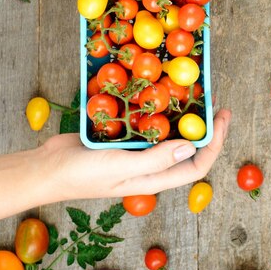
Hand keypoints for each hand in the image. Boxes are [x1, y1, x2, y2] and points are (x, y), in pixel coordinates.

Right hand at [42, 109, 230, 199]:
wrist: (46, 168)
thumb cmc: (83, 175)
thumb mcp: (122, 168)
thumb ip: (156, 160)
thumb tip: (190, 147)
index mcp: (154, 179)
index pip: (196, 165)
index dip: (215, 144)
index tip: (223, 118)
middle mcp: (150, 166)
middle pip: (187, 148)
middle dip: (205, 126)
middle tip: (213, 100)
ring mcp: (136, 151)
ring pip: (168, 132)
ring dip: (183, 115)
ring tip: (194, 92)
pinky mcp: (122, 137)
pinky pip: (146, 122)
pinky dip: (155, 107)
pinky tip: (157, 90)